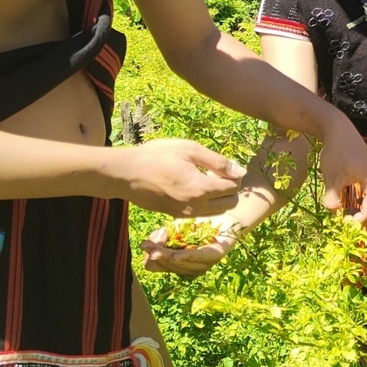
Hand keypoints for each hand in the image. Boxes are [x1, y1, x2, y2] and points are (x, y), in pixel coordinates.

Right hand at [111, 138, 243, 216]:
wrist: (126, 174)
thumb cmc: (157, 156)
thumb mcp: (190, 150)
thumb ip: (218, 162)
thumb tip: (240, 171)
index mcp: (201, 190)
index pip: (234, 188)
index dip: (233, 175)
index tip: (220, 165)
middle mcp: (196, 207)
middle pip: (230, 204)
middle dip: (229, 189)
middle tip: (214, 173)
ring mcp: (185, 214)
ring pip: (216, 211)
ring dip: (218, 197)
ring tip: (203, 178)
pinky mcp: (175, 216)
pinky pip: (201, 213)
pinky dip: (205, 203)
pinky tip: (191, 186)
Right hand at [140, 215, 239, 275]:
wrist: (223, 212)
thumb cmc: (195, 221)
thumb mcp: (171, 228)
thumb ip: (159, 238)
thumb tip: (146, 246)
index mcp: (177, 263)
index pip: (153, 266)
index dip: (147, 256)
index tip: (145, 243)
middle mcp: (188, 268)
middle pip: (162, 265)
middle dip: (156, 251)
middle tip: (155, 237)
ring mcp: (202, 265)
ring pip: (175, 263)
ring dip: (167, 250)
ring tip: (165, 232)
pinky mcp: (215, 255)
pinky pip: (195, 257)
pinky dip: (183, 256)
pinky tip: (174, 255)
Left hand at [318, 117, 366, 223]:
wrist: (339, 130)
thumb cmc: (336, 152)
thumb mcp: (332, 178)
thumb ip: (332, 200)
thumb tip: (334, 217)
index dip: (356, 223)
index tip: (341, 223)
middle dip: (360, 218)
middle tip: (342, 220)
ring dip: (360, 210)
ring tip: (344, 211)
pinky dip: (361, 202)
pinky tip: (348, 201)